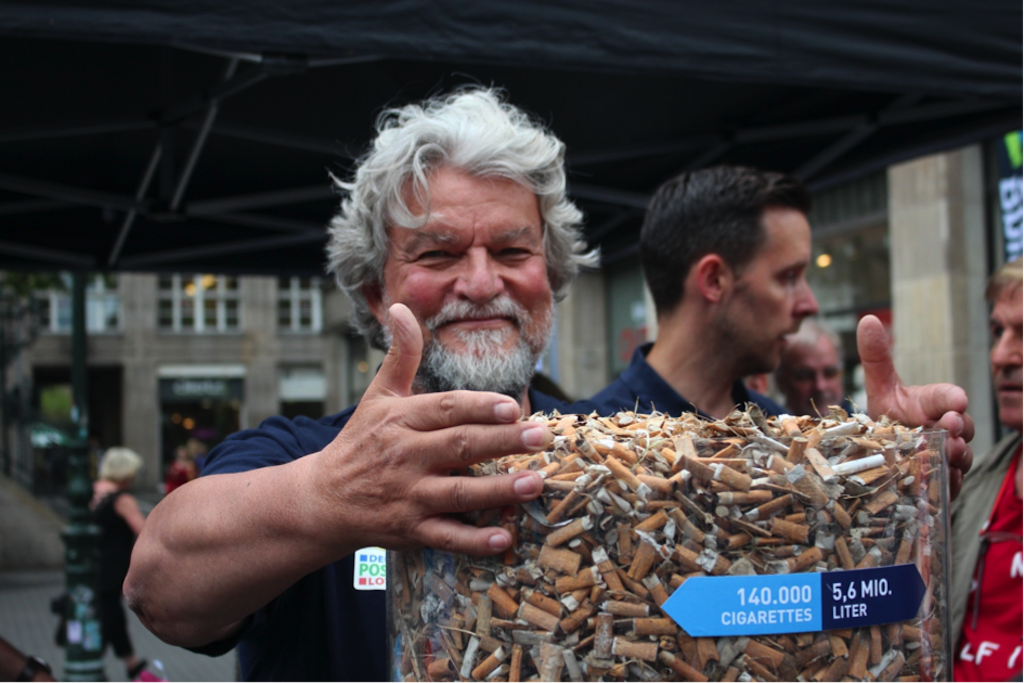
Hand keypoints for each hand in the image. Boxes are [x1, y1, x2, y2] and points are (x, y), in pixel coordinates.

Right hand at [309, 303, 549, 555]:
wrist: (322, 499)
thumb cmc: (360, 442)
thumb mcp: (377, 396)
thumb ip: (400, 355)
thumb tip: (401, 308)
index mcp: (401, 420)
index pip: (445, 409)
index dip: (479, 407)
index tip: (512, 406)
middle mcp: (405, 457)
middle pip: (460, 446)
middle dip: (504, 442)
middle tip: (542, 437)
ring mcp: (407, 496)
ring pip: (458, 493)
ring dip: (498, 490)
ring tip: (535, 484)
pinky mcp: (410, 531)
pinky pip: (446, 537)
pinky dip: (473, 540)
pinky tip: (504, 538)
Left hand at [857, 314, 973, 498]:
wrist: (884, 455)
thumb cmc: (889, 417)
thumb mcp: (880, 388)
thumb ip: (876, 357)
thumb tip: (868, 319)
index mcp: (934, 404)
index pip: (949, 397)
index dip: (953, 398)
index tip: (956, 400)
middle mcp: (946, 429)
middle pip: (963, 427)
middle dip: (959, 427)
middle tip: (950, 427)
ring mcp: (948, 456)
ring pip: (962, 458)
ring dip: (957, 456)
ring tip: (948, 454)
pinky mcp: (942, 483)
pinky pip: (952, 486)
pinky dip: (948, 485)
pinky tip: (941, 484)